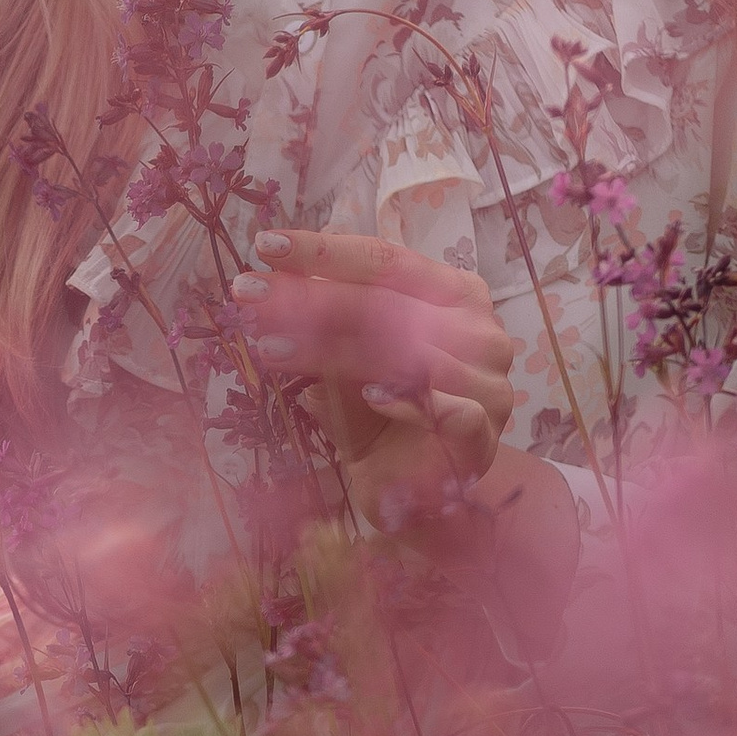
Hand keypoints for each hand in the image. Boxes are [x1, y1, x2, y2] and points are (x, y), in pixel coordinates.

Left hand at [229, 227, 515, 522]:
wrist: (410, 489)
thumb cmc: (377, 413)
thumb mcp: (342, 357)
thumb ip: (323, 320)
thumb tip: (268, 278)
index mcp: (453, 292)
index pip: (386, 260)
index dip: (325, 252)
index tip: (266, 246)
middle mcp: (479, 328)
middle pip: (389, 301)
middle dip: (312, 297)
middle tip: (248, 294)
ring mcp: (488, 380)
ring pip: (408, 352)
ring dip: (333, 349)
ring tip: (271, 346)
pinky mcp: (483, 432)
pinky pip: (444, 409)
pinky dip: (405, 400)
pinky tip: (369, 396)